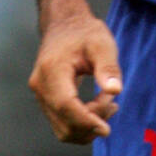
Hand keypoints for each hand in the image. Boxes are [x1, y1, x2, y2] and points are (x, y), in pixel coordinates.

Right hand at [28, 9, 121, 143]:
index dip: (86, 121)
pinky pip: (62, 124)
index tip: (107, 129)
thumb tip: (115, 90)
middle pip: (64, 122)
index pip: (65, 105)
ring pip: (62, 129)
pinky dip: (82, 123)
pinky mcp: (46, 101)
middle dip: (92, 122)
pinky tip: (99, 107)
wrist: (65, 25)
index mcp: (52, 70)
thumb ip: (108, 67)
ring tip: (108, 104)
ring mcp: (40, 95)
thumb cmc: (84, 33)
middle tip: (112, 103)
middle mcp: (40, 86)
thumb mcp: (102, 44)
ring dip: (88, 127)